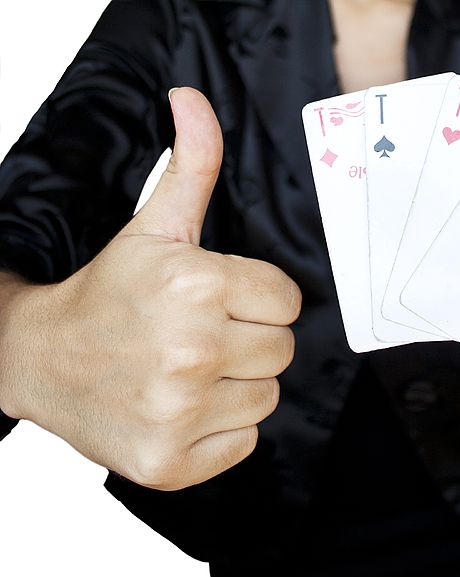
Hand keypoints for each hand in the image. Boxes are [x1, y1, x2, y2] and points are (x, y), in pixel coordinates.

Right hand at [0, 88, 300, 490]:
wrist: (38, 359)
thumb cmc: (107, 291)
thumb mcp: (152, 226)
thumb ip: (189, 167)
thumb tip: (191, 99)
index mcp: (198, 287)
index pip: (288, 301)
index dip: (258, 299)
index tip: (219, 300)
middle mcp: (191, 352)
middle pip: (282, 350)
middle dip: (250, 339)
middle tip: (201, 334)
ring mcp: (180, 413)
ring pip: (267, 396)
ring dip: (237, 383)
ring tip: (189, 369)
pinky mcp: (172, 462)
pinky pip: (245, 442)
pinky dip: (221, 428)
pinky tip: (181, 406)